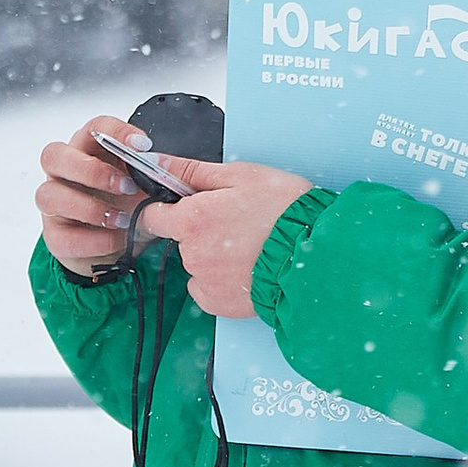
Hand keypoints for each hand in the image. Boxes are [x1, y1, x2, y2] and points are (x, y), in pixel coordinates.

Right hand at [34, 121, 153, 279]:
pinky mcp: (55, 235)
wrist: (123, 247)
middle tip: (126, 186)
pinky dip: (93, 240)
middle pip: (53, 155)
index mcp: (89, 151)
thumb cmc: (131, 207)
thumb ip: (151, 175)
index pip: (93, 129)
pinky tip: (116, 240)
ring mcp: (54, 204)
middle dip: (91, 170)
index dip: (115, 132)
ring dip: (90, 208)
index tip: (142, 146)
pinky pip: (61, 236)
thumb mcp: (147, 188)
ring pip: (48, 195)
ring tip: (123, 219)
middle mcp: (64, 173)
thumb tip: (161, 167)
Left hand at [134, 156, 311, 320]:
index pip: (152, 217)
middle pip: (181, 240)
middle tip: (237, 223)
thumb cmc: (283, 209)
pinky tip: (247, 267)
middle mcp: (192, 254)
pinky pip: (207, 289)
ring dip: (215, 256)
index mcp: (191, 220)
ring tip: (250, 246)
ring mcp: (205, 281)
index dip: (168, 209)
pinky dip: (221, 281)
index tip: (188, 208)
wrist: (315, 252)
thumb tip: (158, 163)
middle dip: (202, 231)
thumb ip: (191, 171)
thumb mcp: (240, 176)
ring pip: (197, 264)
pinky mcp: (219, 303)